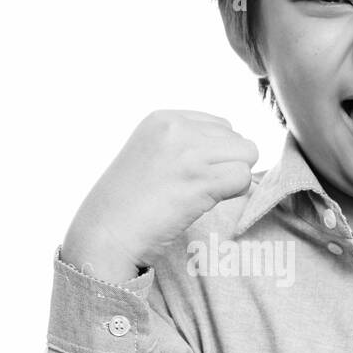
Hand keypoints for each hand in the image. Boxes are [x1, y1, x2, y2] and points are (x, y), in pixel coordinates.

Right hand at [61, 110, 258, 283]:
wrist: (105, 233)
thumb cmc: (128, 204)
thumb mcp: (152, 154)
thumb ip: (187, 144)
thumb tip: (235, 154)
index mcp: (164, 118)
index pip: (222, 125)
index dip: (217, 154)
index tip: (191, 175)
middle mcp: (177, 128)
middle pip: (237, 139)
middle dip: (225, 166)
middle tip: (195, 189)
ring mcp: (189, 151)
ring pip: (246, 156)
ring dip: (232, 180)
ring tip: (199, 196)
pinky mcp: (199, 178)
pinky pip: (243, 178)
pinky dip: (233, 194)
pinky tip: (203, 204)